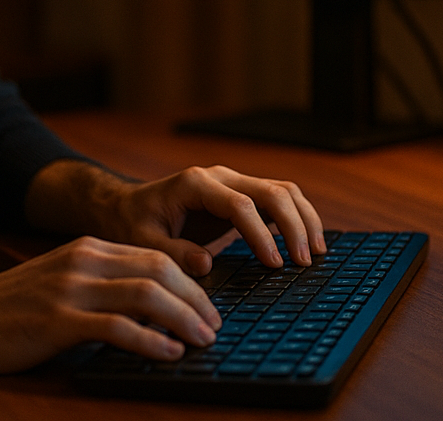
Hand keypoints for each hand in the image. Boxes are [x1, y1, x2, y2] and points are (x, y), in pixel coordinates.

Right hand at [0, 236, 221, 373]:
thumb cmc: (7, 311)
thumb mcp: (58, 284)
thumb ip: (99, 287)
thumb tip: (150, 309)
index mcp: (86, 249)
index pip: (155, 255)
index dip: (191, 281)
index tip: (208, 306)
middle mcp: (82, 260)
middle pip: (160, 269)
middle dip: (197, 298)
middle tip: (215, 326)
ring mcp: (70, 289)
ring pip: (147, 294)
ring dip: (184, 318)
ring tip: (202, 340)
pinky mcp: (58, 320)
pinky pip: (118, 327)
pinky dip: (151, 341)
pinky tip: (167, 354)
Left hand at [109, 165, 326, 274]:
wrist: (125, 208)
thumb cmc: (132, 224)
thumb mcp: (142, 242)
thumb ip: (173, 253)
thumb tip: (206, 263)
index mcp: (195, 184)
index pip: (241, 205)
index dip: (261, 235)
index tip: (275, 265)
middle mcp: (219, 177)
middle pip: (271, 191)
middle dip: (294, 225)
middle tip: (305, 262)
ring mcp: (233, 184)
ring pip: (282, 191)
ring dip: (304, 218)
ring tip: (316, 254)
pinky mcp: (241, 197)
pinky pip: (278, 201)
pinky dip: (298, 218)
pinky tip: (309, 244)